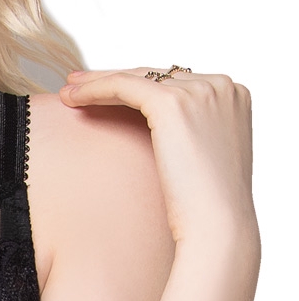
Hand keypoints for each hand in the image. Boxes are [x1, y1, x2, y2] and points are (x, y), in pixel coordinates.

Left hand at [59, 68, 255, 246]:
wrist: (216, 225)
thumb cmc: (206, 200)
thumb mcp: (204, 150)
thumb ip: (190, 125)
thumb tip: (159, 120)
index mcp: (233, 93)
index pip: (172, 80)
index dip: (134, 82)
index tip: (103, 86)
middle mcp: (220, 85)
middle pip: (153, 75)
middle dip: (112, 77)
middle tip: (77, 82)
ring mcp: (199, 91)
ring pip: (133, 77)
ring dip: (95, 82)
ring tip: (67, 92)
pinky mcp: (172, 102)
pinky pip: (121, 86)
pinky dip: (93, 90)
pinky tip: (70, 99)